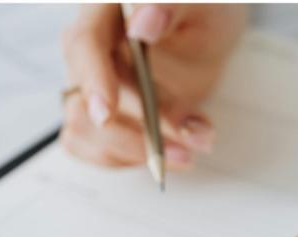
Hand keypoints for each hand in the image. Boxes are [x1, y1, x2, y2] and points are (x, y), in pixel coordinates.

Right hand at [60, 4, 246, 167]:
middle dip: (142, 128)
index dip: (92, 79)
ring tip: (192, 146)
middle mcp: (92, 50)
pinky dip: (132, 159)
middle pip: (88, 100)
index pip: (83, 44)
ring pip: (87, 130)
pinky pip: (96, 148)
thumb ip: (172, 5)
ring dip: (138, 150)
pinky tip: (171, 150)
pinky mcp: (109, 115)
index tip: (106, 112)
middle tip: (194, 137)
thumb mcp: (203, 2)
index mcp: (106, 12)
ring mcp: (95, 86)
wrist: (213, 29)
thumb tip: (143, 23)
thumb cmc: (206, 8)